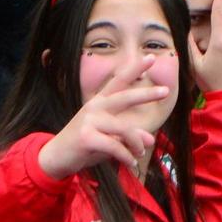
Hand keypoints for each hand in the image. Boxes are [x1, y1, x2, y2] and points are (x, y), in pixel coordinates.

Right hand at [36, 53, 167, 178]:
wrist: (55, 158)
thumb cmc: (84, 146)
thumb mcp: (109, 138)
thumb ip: (128, 136)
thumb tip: (151, 139)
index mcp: (99, 102)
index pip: (119, 81)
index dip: (135, 69)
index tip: (150, 57)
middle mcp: (95, 107)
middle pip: (125, 97)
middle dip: (146, 94)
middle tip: (166, 90)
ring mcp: (89, 121)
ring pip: (124, 129)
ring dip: (137, 143)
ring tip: (140, 154)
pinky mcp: (86, 137)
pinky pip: (115, 146)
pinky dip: (126, 156)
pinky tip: (131, 163)